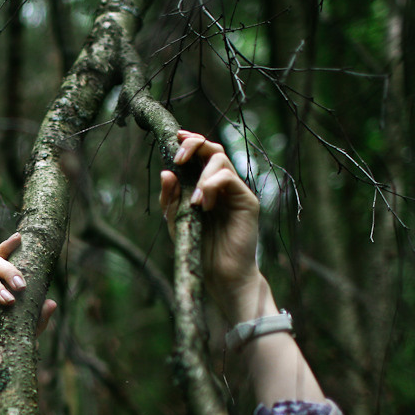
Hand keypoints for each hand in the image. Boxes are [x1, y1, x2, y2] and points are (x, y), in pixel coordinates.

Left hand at [158, 130, 261, 316]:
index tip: (174, 138)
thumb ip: (170, 198)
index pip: (200, 155)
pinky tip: (204, 205)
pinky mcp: (248, 201)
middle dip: (194, 145)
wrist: (219, 276)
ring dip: (201, 175)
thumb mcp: (176, 221)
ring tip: (194, 202)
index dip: (189, 141)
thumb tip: (166, 172)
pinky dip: (212, 186)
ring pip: (221, 160)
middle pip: (213, 148)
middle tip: (179, 157)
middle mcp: (222, 185)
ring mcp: (236, 192)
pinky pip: (230, 178)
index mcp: (205, 186)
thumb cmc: (198, 248)